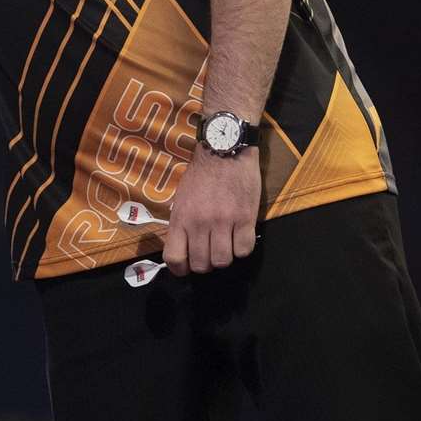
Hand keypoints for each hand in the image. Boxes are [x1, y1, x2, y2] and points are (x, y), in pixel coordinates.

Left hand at [162, 147, 260, 275]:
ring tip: (225, 245)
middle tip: (209, 253)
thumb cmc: (200, 174)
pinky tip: (240, 236)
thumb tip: (183, 249)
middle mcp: (200, 223)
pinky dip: (242, 248)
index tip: (185, 268)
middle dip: (205, 264)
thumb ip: (181, 223)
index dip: (180, 270)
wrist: (224, 150)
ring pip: (223, 261)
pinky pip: (244, 250)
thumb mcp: (181, 198)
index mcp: (180, 217)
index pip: (174, 257)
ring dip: (224, 257)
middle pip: (202, 265)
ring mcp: (224, 222)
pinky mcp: (245, 218)